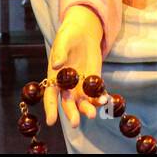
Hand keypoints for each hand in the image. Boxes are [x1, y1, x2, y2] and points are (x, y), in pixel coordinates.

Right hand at [43, 5, 107, 127]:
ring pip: (83, 102)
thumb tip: (56, 65)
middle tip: (75, 123)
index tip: (51, 121)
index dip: (50, 108)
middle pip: (68, 103)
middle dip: (72, 113)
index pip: (50, 96)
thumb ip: (60, 53)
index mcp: (55, 78)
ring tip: (93, 114)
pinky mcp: (94, 80)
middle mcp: (67, 86)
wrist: (83, 33)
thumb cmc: (68, 37)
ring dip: (88, 108)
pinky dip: (101, 98)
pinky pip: (97, 93)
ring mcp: (81, 85)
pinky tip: (106, 100)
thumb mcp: (63, 41)